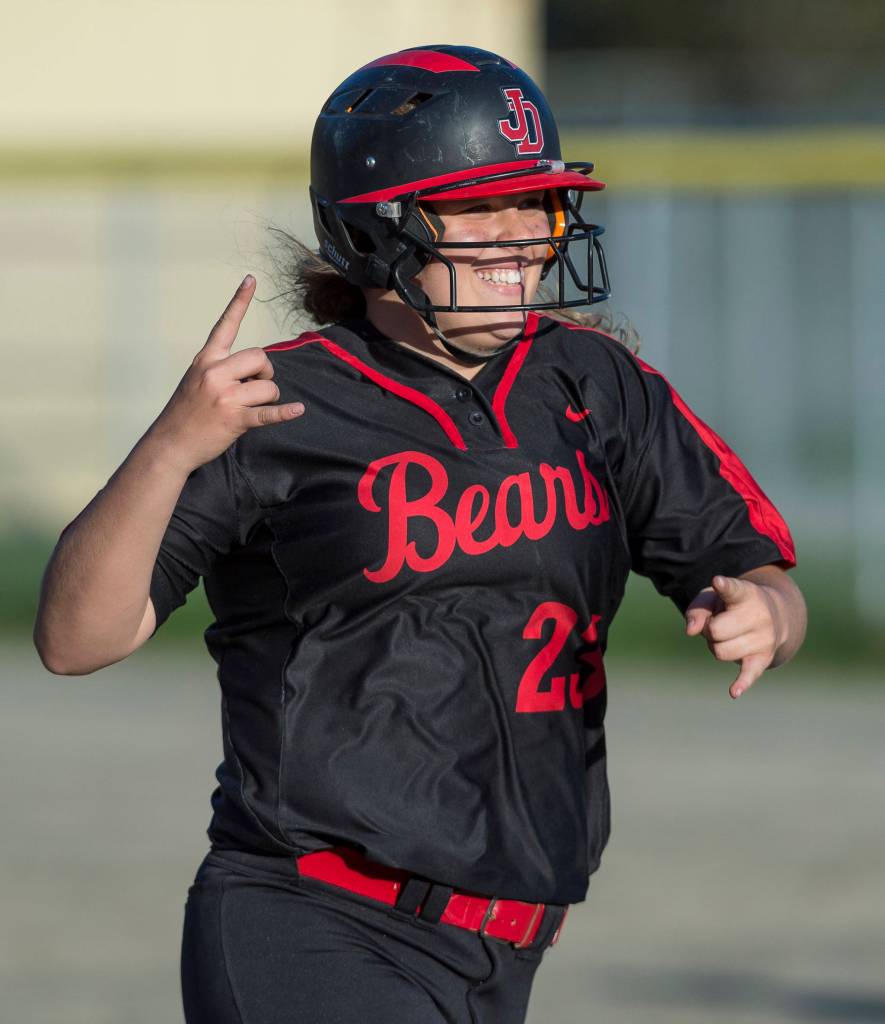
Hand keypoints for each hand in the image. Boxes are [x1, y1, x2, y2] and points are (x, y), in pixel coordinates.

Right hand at [147, 276, 304, 473]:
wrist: (169, 444)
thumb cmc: (186, 412)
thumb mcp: (196, 380)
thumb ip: (222, 369)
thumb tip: (255, 372)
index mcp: (206, 359)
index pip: (225, 325)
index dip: (239, 301)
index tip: (251, 279)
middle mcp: (215, 372)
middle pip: (260, 357)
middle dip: (265, 373)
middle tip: (256, 388)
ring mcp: (225, 396)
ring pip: (268, 386)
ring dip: (268, 397)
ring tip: (252, 407)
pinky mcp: (235, 419)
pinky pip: (267, 413)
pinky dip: (284, 413)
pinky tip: (297, 410)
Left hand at [684, 574, 786, 699]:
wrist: (773, 615)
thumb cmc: (733, 605)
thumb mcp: (713, 598)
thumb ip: (697, 609)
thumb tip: (690, 631)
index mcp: (745, 594)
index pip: (733, 590)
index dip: (724, 587)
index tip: (718, 582)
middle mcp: (759, 615)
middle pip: (716, 631)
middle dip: (709, 630)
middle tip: (719, 623)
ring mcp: (764, 638)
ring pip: (720, 652)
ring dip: (716, 646)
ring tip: (728, 636)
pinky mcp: (763, 658)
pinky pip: (750, 673)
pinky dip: (741, 683)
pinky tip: (734, 692)